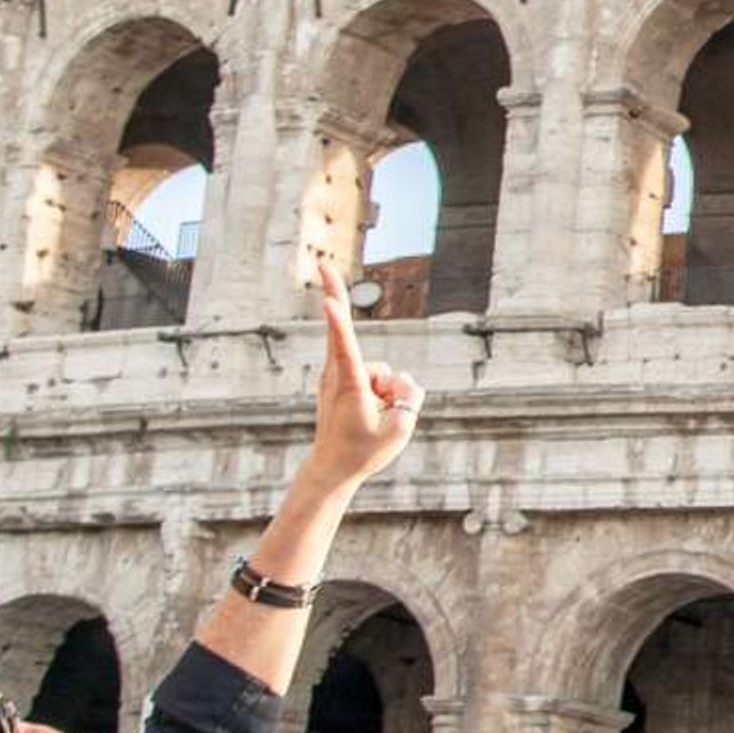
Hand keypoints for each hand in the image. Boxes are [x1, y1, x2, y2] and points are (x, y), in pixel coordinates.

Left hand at [301, 252, 421, 489]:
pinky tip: (372, 412)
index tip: (328, 302)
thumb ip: (410, 397)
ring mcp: (336, 377)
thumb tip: (404, 379)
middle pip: (340, 328)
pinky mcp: (341, 381)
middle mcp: (337, 375)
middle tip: (323, 262)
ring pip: (379, 368)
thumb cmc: (363, 452)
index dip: (339, 323)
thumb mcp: (400, 430)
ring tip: (375, 417)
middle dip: (335, 291)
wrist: (332, 470)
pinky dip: (382, 392)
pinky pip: (375, 375)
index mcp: (348, 386)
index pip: (344, 348)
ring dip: (387, 389)